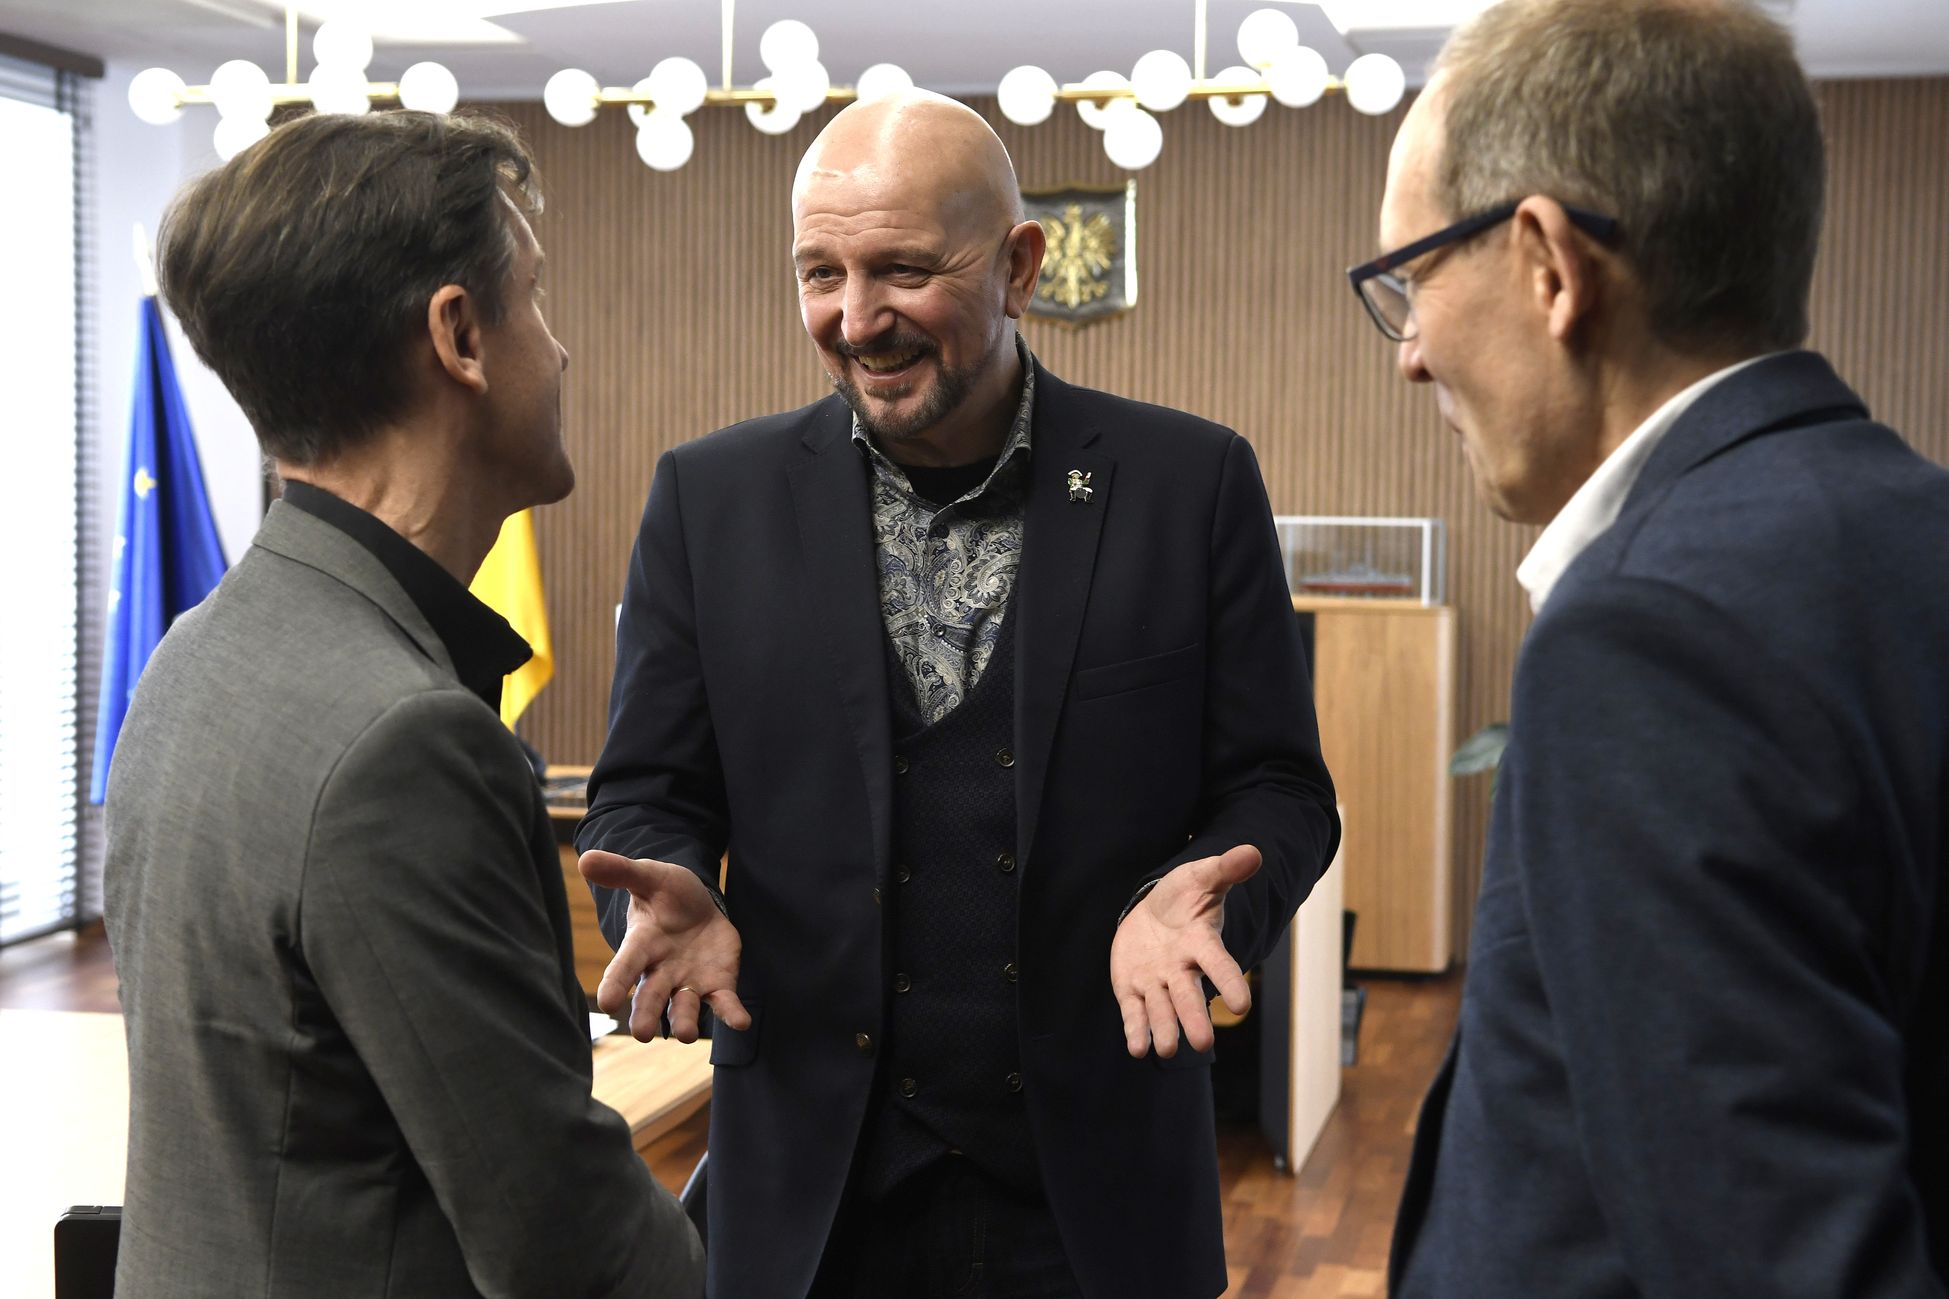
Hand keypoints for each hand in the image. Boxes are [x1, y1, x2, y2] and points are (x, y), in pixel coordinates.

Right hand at [578, 849, 750, 1042]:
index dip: (615, 983)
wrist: (697, 905)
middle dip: (647, 1014)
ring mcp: (688, 982)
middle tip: (642, 1033)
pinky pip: (722, 1002)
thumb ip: (621, 871)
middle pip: (650, 996)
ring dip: (685, 1021)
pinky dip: (730, 1013)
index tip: (605, 1002)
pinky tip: (740, 1022)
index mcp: (641, 945)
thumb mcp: (647, 876)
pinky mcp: (716, 985)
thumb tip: (585, 859)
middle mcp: (661, 971)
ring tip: (686, 1034)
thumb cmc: (665, 893)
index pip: (624, 966)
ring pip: (684, 1007)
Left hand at [1109, 844, 1260, 1058]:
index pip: (1220, 965)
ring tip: (1165, 1051)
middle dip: (1194, 1019)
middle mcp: (1182, 969)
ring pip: (1162, 1010)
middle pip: (1189, 997)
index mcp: (1202, 944)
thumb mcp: (1201, 877)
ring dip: (1164, 1030)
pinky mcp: (1132, 989)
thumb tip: (1253, 852)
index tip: (1242, 1005)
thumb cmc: (1183, 896)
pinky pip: (1135, 1012)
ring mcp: (1157, 982)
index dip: (1230, 982)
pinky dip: (1136, 1030)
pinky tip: (1136, 1048)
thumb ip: (1225, 869)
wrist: (1152, 911)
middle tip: (1203, 1044)